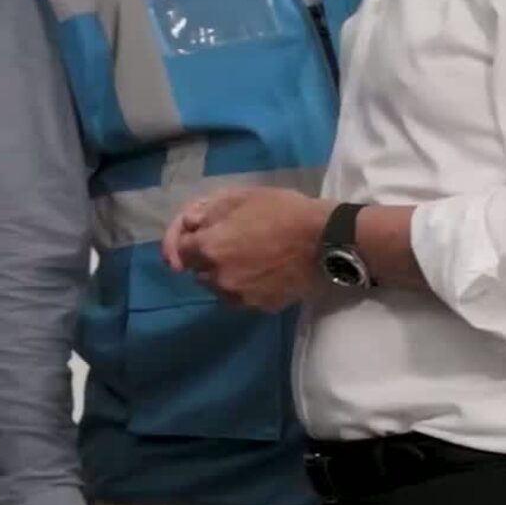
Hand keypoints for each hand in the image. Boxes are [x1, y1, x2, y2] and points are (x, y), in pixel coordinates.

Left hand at [161, 187, 327, 310]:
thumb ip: (210, 211)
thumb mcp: (244, 198)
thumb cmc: (284, 212)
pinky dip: (242, 287)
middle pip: (197, 270)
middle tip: (226, 243)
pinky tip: (259, 273)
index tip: (197, 234)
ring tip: (243, 258)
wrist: (325, 242)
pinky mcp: (258, 307)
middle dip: (204, 258)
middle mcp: (218, 277)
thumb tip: (190, 224)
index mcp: (210, 248)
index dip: (185, 239)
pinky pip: (240, 297)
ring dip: (221, 274)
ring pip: (217, 287)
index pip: (180, 249)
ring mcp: (238, 296)